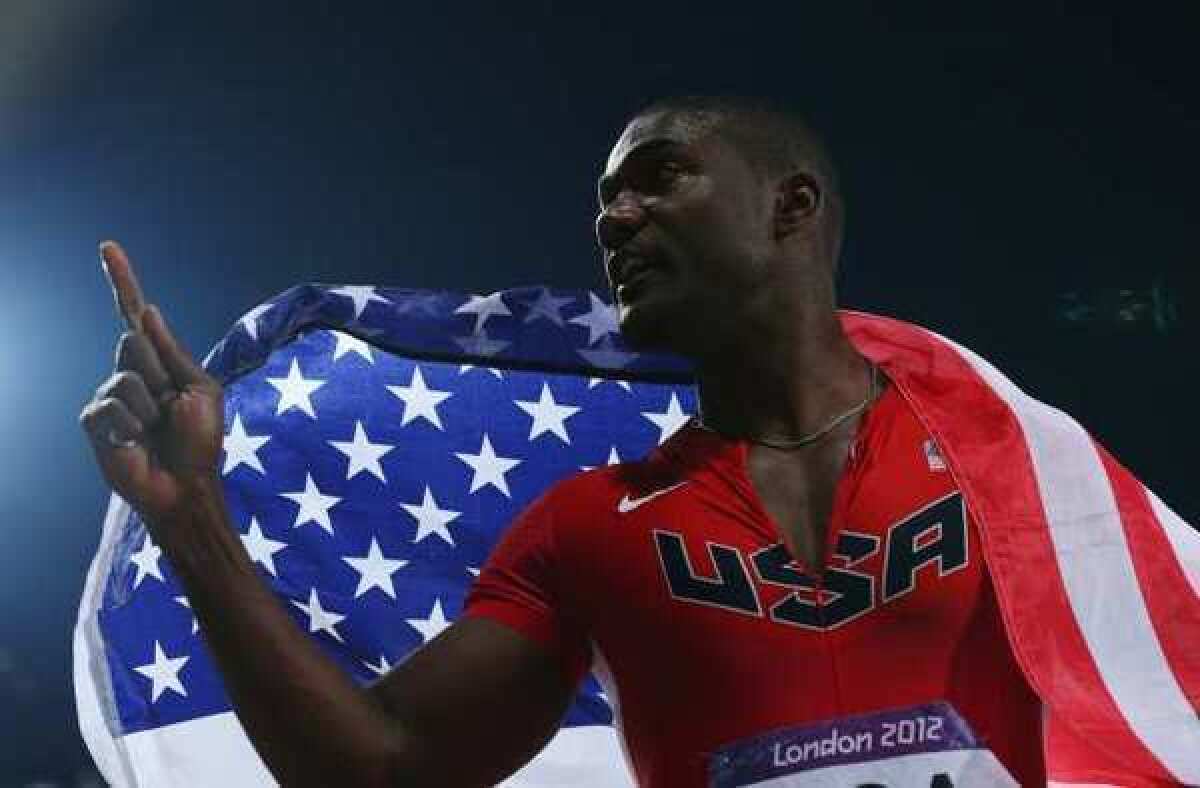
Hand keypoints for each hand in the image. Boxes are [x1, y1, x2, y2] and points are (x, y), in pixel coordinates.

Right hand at [79, 241, 225, 528]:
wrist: (185, 485)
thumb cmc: (200, 440)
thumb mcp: (200, 389)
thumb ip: (172, 352)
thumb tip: (148, 311)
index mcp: (159, 361)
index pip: (136, 314)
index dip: (122, 280)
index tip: (108, 246)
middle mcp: (131, 371)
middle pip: (135, 341)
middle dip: (160, 374)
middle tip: (171, 409)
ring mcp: (110, 395)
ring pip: (126, 375)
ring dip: (151, 406)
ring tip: (157, 430)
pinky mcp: (95, 420)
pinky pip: (110, 404)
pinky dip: (131, 424)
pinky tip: (136, 442)